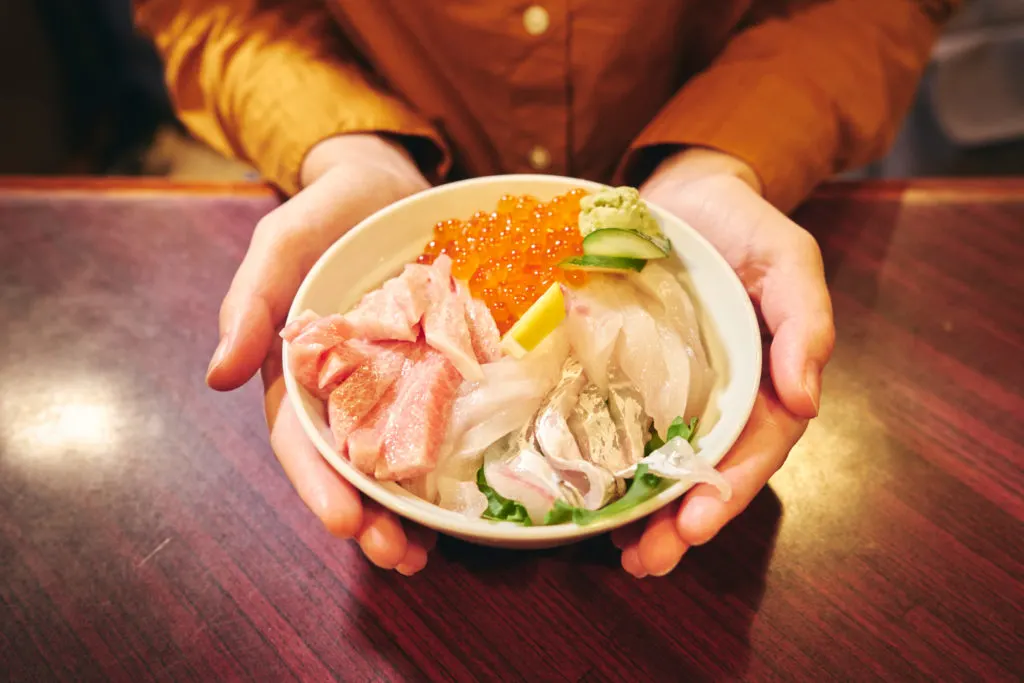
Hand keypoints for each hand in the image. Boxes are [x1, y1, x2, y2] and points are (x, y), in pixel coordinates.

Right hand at [206, 134, 436, 573]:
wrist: (395, 183)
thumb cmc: (333, 207)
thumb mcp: (285, 240)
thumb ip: (251, 298)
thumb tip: (217, 376)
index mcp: (302, 368)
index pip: (301, 437)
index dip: (318, 482)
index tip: (343, 523)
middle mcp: (347, 386)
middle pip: (351, 463)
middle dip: (369, 515)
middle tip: (398, 557)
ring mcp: (397, 382)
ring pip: (396, 457)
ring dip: (408, 511)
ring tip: (427, 554)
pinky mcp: (441, 372)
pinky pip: (444, 424)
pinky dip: (449, 468)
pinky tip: (465, 508)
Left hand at [612, 148, 834, 576]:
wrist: (681, 194)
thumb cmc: (741, 223)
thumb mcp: (788, 257)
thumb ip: (805, 320)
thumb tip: (807, 399)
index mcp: (765, 380)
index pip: (755, 448)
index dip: (730, 490)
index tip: (698, 524)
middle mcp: (719, 397)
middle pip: (706, 472)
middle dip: (681, 521)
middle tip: (649, 560)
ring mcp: (670, 391)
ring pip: (661, 463)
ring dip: (645, 513)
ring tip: (623, 554)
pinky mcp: (625, 376)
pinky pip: (615, 426)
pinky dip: (604, 465)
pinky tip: (583, 496)